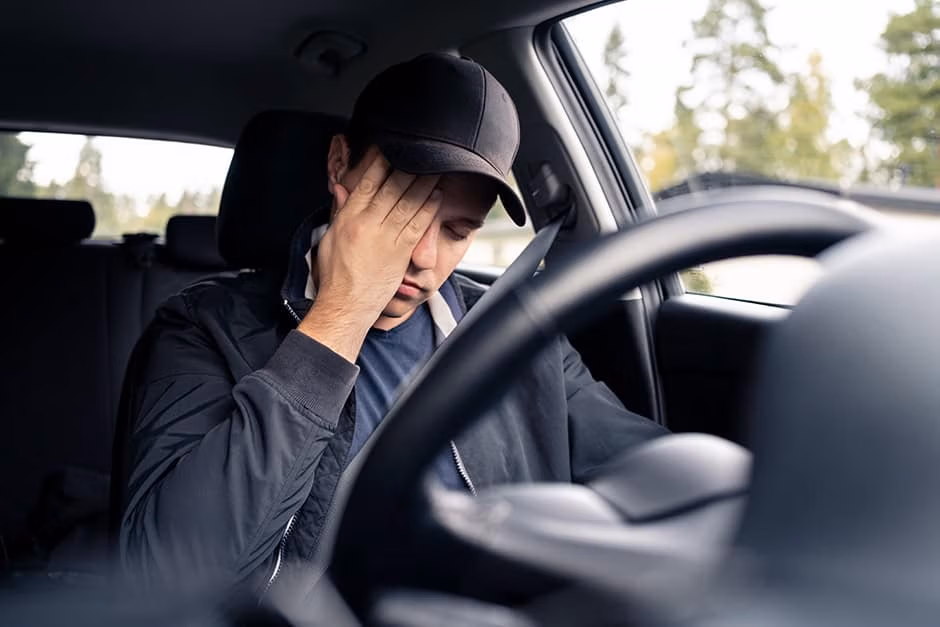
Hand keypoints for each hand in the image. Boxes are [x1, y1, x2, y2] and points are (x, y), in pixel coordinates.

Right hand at [298, 150, 440, 360]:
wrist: (345, 305)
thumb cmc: (335, 274)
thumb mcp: (330, 237)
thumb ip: (341, 212)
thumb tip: (342, 188)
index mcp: (349, 218)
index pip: (366, 182)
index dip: (380, 162)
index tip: (391, 148)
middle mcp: (368, 224)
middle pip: (391, 187)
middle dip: (407, 166)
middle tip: (420, 152)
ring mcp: (386, 238)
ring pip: (408, 202)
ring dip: (424, 182)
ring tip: (435, 167)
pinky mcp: (400, 252)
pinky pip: (418, 224)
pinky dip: (429, 207)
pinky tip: (437, 194)